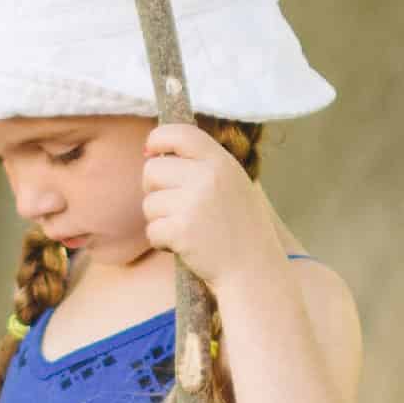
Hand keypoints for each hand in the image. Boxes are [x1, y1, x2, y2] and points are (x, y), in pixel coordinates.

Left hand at [142, 122, 277, 290]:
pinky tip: (183, 245)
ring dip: (160, 219)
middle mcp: (207, 177)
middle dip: (154, 189)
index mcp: (220, 161)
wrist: (254, 269)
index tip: (151, 152)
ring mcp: (193, 204)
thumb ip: (202, 165)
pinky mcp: (181, 231)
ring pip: (149, 203)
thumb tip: (153, 154)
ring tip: (187, 229)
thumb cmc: (239, 227)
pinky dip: (162, 241)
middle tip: (173, 206)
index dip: (157, 139)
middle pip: (152, 170)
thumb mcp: (232, 183)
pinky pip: (152, 230)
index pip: (178, 133)